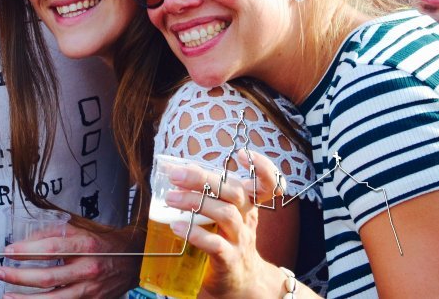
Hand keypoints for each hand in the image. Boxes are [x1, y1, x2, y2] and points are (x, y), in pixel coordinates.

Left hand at [0, 222, 138, 297]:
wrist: (133, 260)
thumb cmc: (103, 243)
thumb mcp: (80, 229)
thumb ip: (52, 233)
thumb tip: (24, 242)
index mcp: (85, 246)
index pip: (50, 249)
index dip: (26, 251)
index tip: (8, 251)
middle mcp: (87, 269)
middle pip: (47, 277)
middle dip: (19, 276)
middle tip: (0, 272)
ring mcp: (89, 290)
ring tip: (7, 295)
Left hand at [163, 150, 283, 298]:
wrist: (242, 283)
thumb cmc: (227, 240)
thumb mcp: (226, 215)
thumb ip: (210, 194)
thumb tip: (176, 171)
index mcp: (247, 205)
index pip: (267, 184)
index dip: (262, 167)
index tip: (241, 155)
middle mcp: (247, 219)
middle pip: (234, 192)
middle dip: (203, 178)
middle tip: (175, 175)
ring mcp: (240, 240)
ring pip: (225, 215)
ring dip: (196, 202)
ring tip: (171, 198)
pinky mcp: (229, 260)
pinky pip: (216, 244)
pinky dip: (195, 233)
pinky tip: (176, 226)